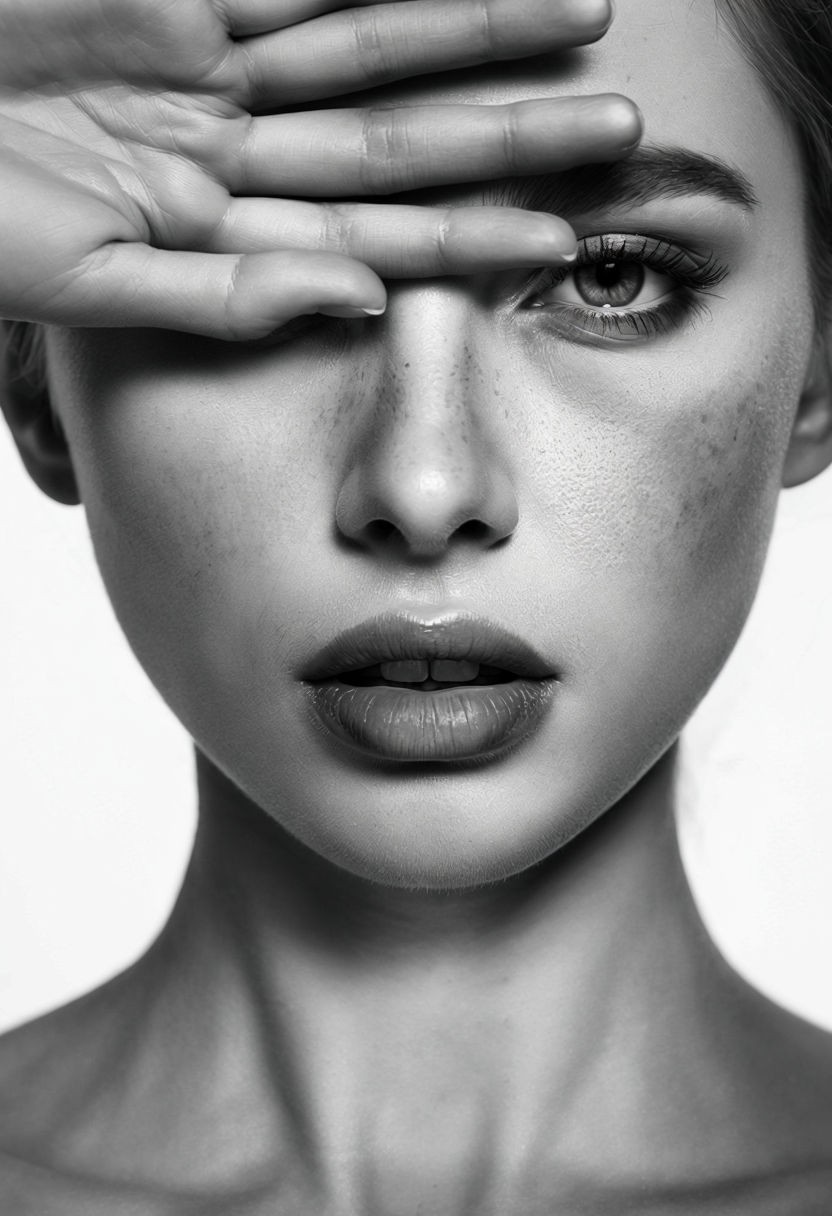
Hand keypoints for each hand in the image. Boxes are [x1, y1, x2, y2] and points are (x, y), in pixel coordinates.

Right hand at [0, 0, 640, 338]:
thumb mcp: (87, 278)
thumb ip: (222, 299)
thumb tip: (356, 302)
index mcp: (214, 232)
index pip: (369, 239)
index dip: (465, 239)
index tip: (557, 242)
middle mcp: (230, 149)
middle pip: (396, 135)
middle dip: (506, 128)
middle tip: (621, 123)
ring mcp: (206, 62)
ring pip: (367, 37)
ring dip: (471, 26)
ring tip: (582, 11)